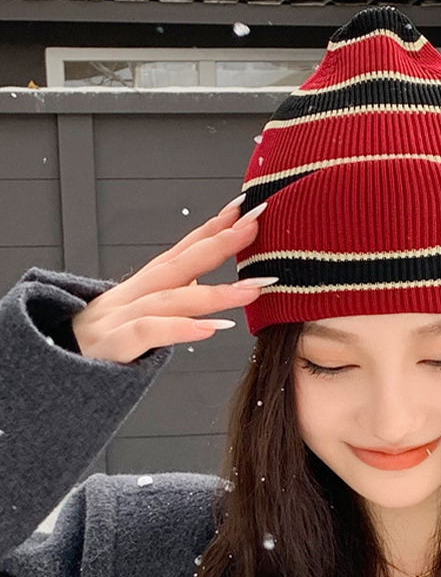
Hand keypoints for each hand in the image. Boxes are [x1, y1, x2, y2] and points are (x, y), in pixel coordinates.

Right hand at [71, 196, 275, 363]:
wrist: (49, 367)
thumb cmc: (98, 341)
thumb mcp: (138, 313)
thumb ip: (171, 296)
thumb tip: (202, 278)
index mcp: (142, 285)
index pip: (182, 250)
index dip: (212, 228)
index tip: (245, 209)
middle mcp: (133, 294)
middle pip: (180, 263)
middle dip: (219, 243)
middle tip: (255, 227)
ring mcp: (120, 317)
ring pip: (171, 298)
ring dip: (215, 292)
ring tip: (251, 290)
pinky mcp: (111, 346)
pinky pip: (148, 333)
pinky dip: (179, 328)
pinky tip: (211, 328)